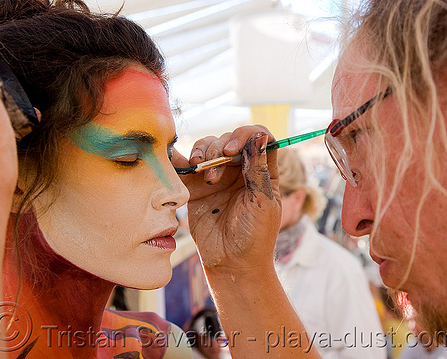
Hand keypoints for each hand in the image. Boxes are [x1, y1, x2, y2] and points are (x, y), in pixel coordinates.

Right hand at [172, 126, 281, 273]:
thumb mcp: (263, 202)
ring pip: (208, 147)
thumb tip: (260, 136)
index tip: (233, 149)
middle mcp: (240, 169)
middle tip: (215, 173)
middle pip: (230, 139)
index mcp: (263, 170)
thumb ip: (258, 169)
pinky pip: (188, 164)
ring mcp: (218, 176)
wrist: (231, 263)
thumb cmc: (255, 237)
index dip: (246, 135)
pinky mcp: (197, 186)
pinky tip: (184, 163)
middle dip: (220, 149)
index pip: (259, 137)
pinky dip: (183, 158)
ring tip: (204, 175)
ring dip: (203, 154)